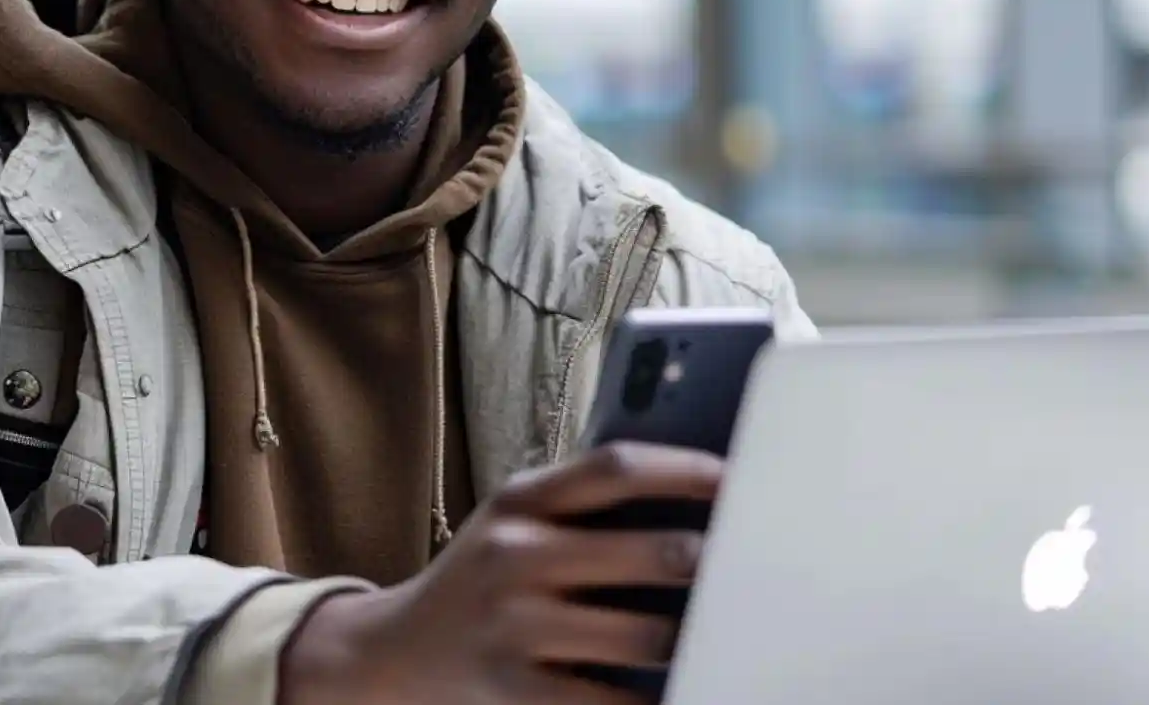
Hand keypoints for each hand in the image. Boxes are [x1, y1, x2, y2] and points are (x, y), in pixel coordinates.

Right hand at [279, 442, 719, 704]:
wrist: (394, 654)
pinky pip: (615, 704)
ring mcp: (515, 625)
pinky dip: (655, 700)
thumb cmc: (482, 578)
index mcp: (521, 500)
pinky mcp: (518, 691)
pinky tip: (686, 687)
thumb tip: (691, 499)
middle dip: (709, 564)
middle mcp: (515, 553)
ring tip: (725, 634)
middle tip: (754, 567)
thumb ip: (581, 506)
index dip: (688, 471)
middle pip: (648, 552)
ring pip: (645, 637)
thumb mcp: (513, 522)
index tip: (739, 480)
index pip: (617, 469)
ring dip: (694, 640)